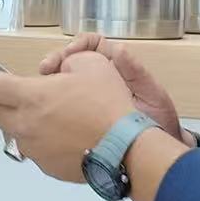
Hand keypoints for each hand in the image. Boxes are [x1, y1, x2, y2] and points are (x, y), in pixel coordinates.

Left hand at [0, 50, 138, 183]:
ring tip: (41, 112)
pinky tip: (61, 133)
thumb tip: (56, 75)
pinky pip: (34, 148)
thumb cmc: (108, 104)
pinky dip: (39, 137)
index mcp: (30, 97)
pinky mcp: (47, 167)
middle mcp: (24, 125)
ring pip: (13, 130)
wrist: (126, 148)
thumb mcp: (90, 64)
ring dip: (17, 118)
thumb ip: (64, 65)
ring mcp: (34, 149)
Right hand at [41, 33, 181, 139]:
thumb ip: (136, 72)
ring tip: (42, 87)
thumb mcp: (151, 95)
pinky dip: (53, 103)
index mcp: (117, 68)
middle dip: (57, 61)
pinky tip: (48, 107)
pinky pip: (64, 105)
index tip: (69, 54)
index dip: (79, 45)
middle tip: (46, 69)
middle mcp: (101, 79)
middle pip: (73, 60)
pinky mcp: (81, 116)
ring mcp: (89, 98)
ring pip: (65, 81)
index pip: (93, 45)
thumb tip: (119, 49)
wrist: (156, 155)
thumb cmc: (157, 123)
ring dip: (51, 81)